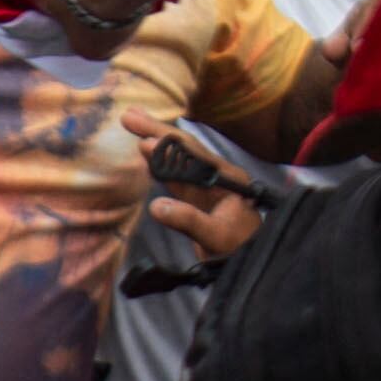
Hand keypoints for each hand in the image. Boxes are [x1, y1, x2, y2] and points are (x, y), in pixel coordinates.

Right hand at [124, 113, 265, 260]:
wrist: (252, 264)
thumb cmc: (240, 250)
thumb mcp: (216, 236)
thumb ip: (188, 220)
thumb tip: (156, 206)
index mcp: (227, 177)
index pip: (193, 155)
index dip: (166, 147)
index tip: (142, 140)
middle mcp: (217, 174)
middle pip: (183, 147)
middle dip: (156, 131)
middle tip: (128, 116)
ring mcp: (206, 185)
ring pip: (177, 157)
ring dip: (154, 141)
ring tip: (131, 122)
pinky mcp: (197, 197)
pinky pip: (174, 174)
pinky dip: (158, 161)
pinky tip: (145, 152)